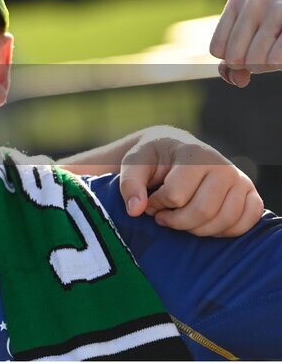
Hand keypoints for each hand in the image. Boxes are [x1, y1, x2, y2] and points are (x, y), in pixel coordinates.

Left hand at [118, 126, 262, 236]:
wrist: (175, 149)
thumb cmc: (153, 159)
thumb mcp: (134, 164)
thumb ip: (130, 184)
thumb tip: (135, 210)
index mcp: (195, 154)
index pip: (176, 195)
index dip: (157, 205)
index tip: (150, 202)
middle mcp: (223, 166)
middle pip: (203, 211)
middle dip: (177, 222)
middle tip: (162, 217)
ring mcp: (241, 180)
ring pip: (224, 221)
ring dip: (197, 229)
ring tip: (179, 219)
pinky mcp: (251, 194)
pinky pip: (245, 223)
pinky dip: (223, 231)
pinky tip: (203, 224)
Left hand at [210, 0, 281, 87]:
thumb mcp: (254, 45)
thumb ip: (235, 65)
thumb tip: (236, 79)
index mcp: (240, 0)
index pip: (218, 49)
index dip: (235, 60)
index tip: (254, 47)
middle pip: (234, 57)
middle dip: (252, 64)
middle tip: (271, 50)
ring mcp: (278, 7)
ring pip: (255, 61)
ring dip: (270, 65)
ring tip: (280, 48)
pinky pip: (274, 59)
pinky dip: (281, 63)